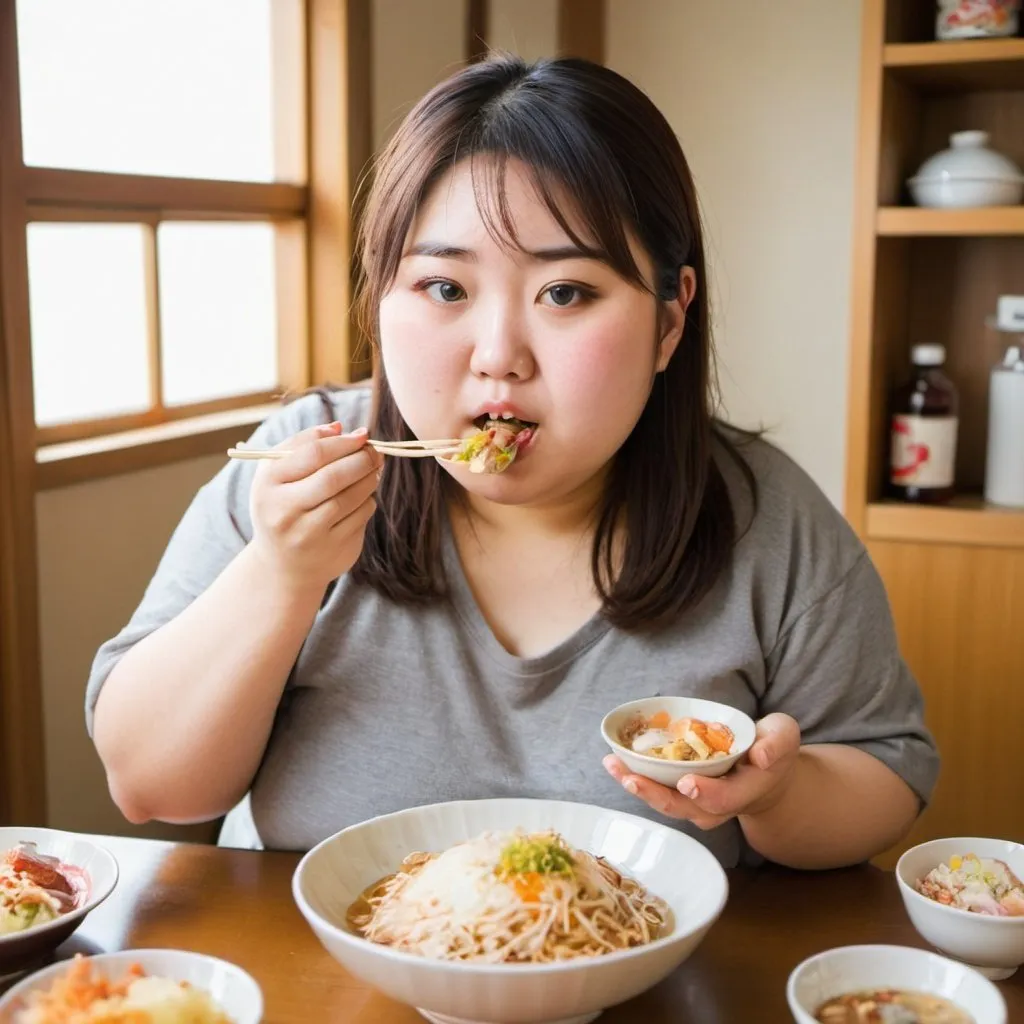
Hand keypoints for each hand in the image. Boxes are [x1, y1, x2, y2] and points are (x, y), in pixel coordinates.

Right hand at [248, 421, 381, 593]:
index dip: (344, 442)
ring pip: (351, 497)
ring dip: (369, 478)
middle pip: (333, 477)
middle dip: (361, 459)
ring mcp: (308, 534)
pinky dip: (368, 500)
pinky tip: (363, 496)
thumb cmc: (283, 504)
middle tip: (374, 452)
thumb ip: (305, 444)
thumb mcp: (280, 473)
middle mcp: (284, 511)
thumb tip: (342, 428)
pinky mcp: (332, 550)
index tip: (362, 435)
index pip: (313, 454)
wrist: (283, 564)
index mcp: (267, 484)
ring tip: (373, 470)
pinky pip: (361, 515)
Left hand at [603, 713, 800, 829]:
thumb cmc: (770, 746)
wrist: (763, 769)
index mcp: (747, 790)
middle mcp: (719, 804)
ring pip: (666, 803)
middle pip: (686, 808)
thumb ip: (778, 742)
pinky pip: (656, 790)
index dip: (707, 794)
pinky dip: (635, 778)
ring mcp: (697, 802)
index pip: (726, 799)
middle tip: (632, 779)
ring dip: (637, 787)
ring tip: (612, 765)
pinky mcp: (680, 792)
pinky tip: (614, 761)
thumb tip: (761, 755)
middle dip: (656, 795)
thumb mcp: (783, 736)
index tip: (687, 782)